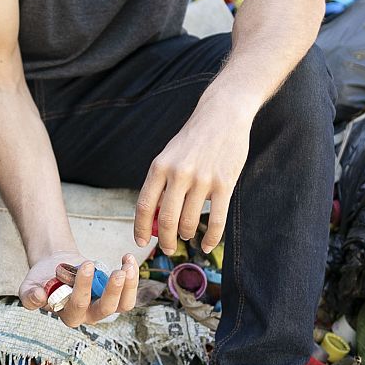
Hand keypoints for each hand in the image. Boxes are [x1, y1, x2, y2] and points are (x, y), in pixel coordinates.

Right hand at [21, 252, 140, 326]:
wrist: (55, 267)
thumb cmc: (42, 279)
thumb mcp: (28, 286)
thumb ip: (29, 295)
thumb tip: (39, 296)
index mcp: (68, 315)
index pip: (78, 305)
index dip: (84, 287)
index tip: (86, 264)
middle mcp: (89, 315)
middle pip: (105, 309)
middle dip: (113, 290)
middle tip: (117, 272)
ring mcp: (104, 306)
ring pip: (123, 305)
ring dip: (129, 286)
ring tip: (128, 265)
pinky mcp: (115, 296)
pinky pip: (128, 293)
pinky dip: (132, 278)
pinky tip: (128, 259)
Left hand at [134, 108, 249, 255]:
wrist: (223, 115)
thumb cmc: (194, 139)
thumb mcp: (170, 155)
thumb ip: (162, 184)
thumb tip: (155, 220)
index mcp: (160, 166)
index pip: (144, 205)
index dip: (140, 228)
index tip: (140, 242)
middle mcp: (179, 173)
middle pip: (166, 220)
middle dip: (165, 240)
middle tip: (168, 248)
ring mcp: (202, 179)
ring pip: (190, 223)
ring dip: (187, 235)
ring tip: (188, 236)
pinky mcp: (224, 184)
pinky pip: (216, 221)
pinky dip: (211, 239)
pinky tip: (206, 246)